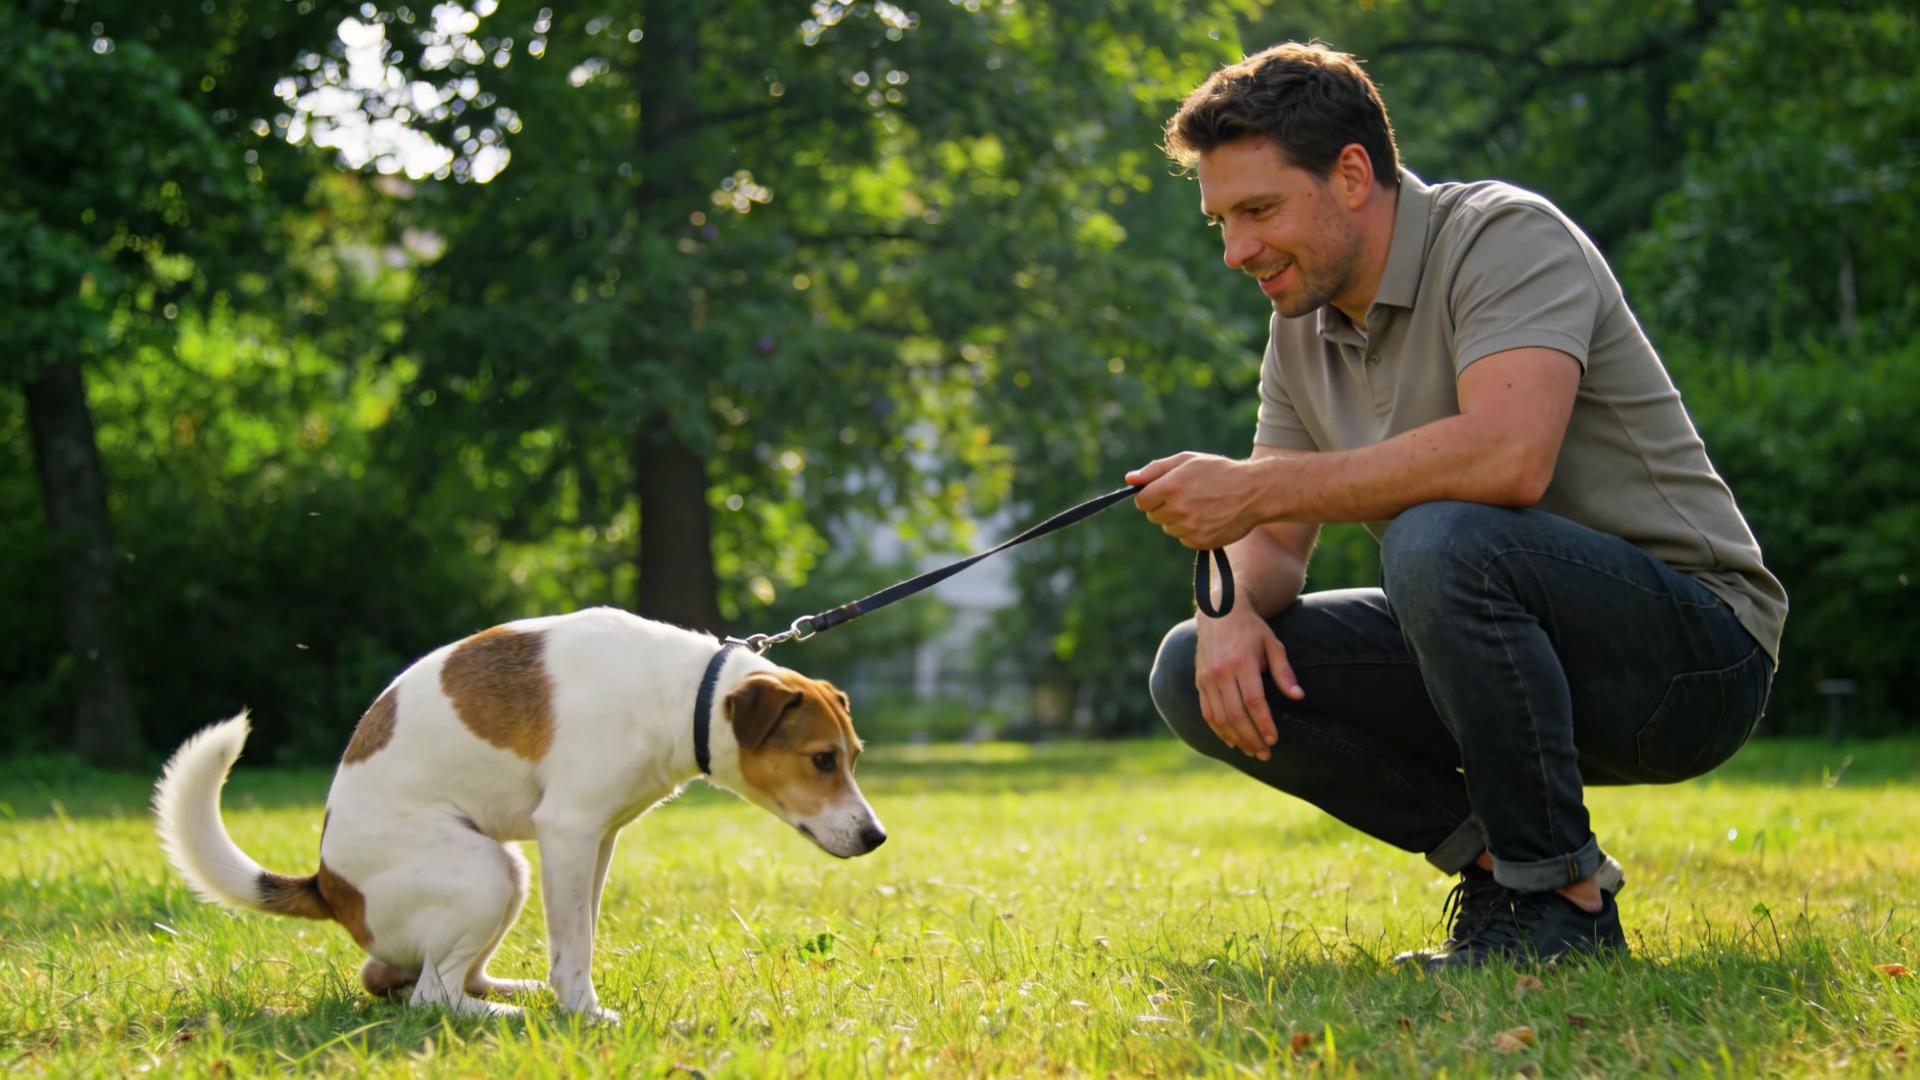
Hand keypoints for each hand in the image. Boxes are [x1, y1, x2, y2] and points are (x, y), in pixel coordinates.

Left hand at [1127, 452, 1264, 549]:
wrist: (1254, 492)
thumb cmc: (1219, 472)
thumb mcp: (1187, 460)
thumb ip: (1155, 470)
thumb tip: (1129, 479)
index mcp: (1170, 486)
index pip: (1141, 500)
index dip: (1151, 495)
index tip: (1163, 490)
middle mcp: (1177, 509)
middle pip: (1153, 516)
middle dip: (1164, 506)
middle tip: (1186, 495)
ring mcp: (1189, 528)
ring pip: (1168, 528)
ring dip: (1177, 519)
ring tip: (1201, 505)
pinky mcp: (1201, 542)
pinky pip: (1184, 539)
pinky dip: (1191, 531)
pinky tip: (1208, 518)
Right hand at [1193, 605, 1305, 759]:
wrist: (1219, 612)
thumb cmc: (1252, 630)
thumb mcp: (1273, 645)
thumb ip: (1284, 673)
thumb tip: (1299, 697)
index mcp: (1241, 663)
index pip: (1253, 702)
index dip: (1264, 724)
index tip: (1274, 739)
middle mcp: (1221, 673)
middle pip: (1235, 714)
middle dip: (1251, 738)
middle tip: (1265, 753)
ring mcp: (1207, 679)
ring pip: (1220, 718)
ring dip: (1236, 738)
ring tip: (1251, 751)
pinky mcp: (1199, 682)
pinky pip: (1207, 713)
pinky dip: (1218, 730)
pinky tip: (1231, 741)